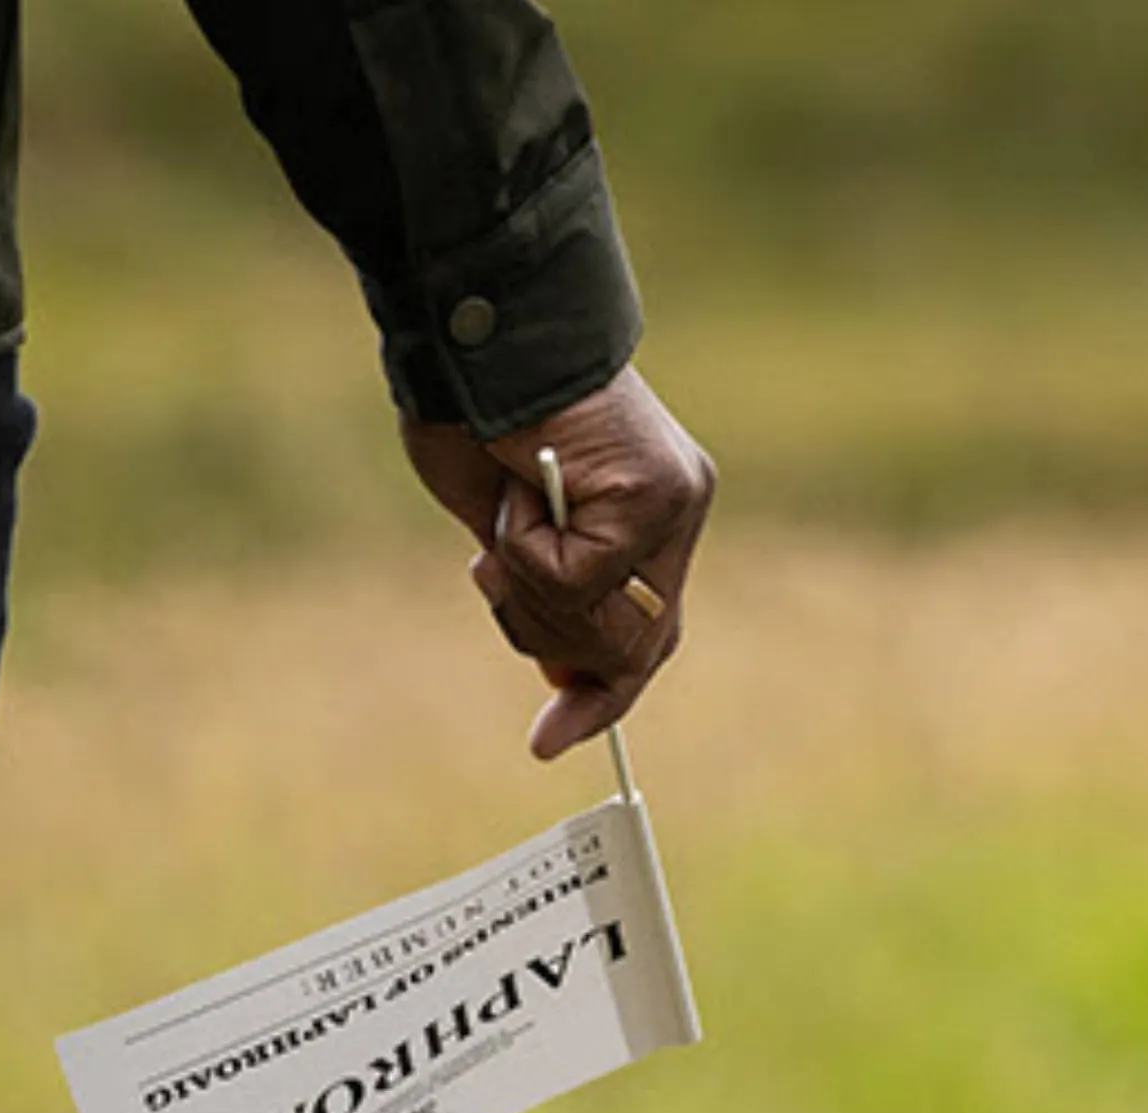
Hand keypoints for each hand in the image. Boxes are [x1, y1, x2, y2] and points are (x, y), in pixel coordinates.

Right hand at [401, 366, 711, 760]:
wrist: (468, 335)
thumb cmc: (470, 417)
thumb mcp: (507, 533)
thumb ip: (547, 600)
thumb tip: (570, 684)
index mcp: (653, 515)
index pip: (651, 635)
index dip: (604, 695)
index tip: (550, 742)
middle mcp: (678, 508)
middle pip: (628, 647)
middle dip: (546, 632)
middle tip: (492, 565)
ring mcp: (674, 502)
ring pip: (599, 625)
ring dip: (526, 589)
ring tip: (508, 510)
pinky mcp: (651, 495)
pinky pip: (572, 582)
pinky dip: (521, 552)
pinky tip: (518, 491)